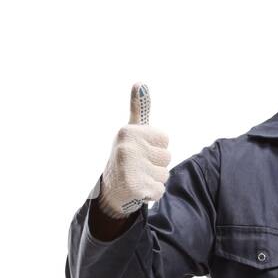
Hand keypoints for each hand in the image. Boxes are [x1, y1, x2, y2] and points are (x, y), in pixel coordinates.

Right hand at [97, 82, 170, 218]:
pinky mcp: (134, 187)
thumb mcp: (131, 131)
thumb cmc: (126, 158)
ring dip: (154, 180)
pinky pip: (159, 191)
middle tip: (138, 167)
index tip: (140, 151)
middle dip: (156, 165)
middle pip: (167, 157)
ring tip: (138, 177)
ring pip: (164, 175)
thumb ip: (139, 109)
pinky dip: (152, 194)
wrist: (110, 190)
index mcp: (128, 131)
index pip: (165, 139)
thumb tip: (141, 83)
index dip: (156, 148)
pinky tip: (138, 190)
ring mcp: (130, 167)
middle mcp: (127, 146)